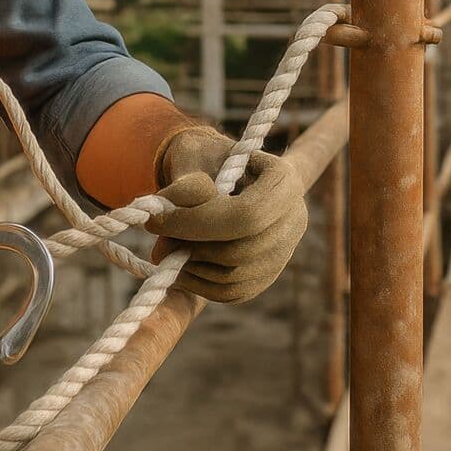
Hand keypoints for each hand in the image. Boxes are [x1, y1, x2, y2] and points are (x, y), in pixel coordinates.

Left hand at [144, 125, 309, 304]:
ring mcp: (285, 250)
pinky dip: (199, 284)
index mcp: (283, 179)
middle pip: (242, 250)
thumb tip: (163, 217)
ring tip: (166, 250)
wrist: (219, 173)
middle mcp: (295, 217)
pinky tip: (179, 266)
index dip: (197, 223)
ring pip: (236, 276)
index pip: (246, 215)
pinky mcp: (268, 275)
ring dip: (192, 268)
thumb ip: (182, 185)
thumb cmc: (204, 160)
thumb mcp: (191, 157)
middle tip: (158, 242)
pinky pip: (234, 292)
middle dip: (192, 248)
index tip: (156, 222)